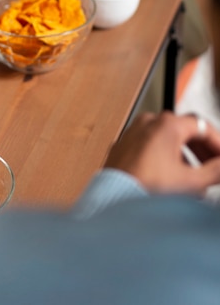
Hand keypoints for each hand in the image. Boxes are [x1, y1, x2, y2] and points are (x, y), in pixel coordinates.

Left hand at [105, 111, 219, 195]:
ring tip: (193, 179)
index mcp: (167, 124)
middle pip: (184, 130)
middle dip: (202, 151)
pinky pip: (150, 146)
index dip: (217, 144)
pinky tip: (170, 179)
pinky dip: (164, 158)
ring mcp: (133, 132)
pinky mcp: (123, 145)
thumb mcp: (191, 181)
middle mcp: (148, 122)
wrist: (114, 199)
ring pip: (166, 139)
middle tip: (213, 167)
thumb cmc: (145, 187)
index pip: (203, 126)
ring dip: (184, 156)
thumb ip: (215, 171)